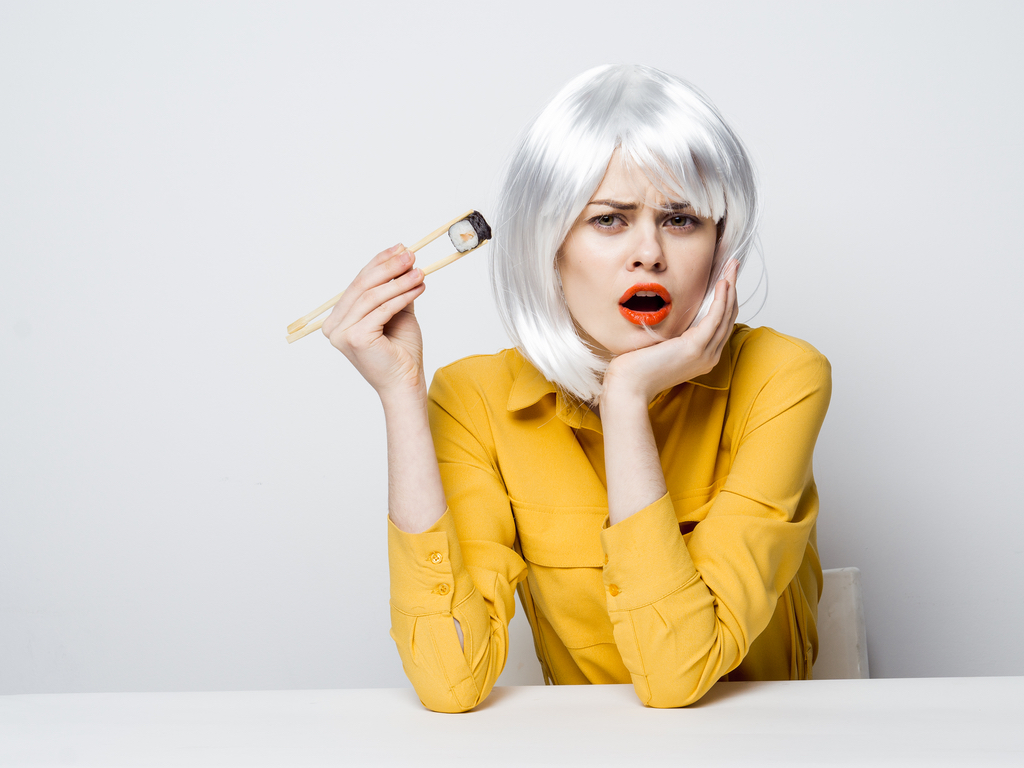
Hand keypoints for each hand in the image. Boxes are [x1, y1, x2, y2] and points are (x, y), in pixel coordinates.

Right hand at [321, 243, 426, 397]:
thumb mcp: (397, 313)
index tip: (399, 247)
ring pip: (373, 296)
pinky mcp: (356, 338)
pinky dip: (402, 296)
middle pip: (363, 286)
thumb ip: (394, 290)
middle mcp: (334, 326)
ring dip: (399, 281)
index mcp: (338, 319)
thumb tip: (402, 258)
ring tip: (420, 272)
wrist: (405, 383)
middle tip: (410, 254)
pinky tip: (418, 288)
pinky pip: (382, 310)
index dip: (379, 262)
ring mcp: (342, 334)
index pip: (359, 283)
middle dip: (389, 267)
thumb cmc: (400, 352)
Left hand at [602, 260, 738, 405]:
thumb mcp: (661, 346)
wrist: (629, 386)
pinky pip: (715, 319)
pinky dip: (721, 299)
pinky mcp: (695, 348)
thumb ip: (673, 333)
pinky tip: (722, 284)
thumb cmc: (638, 368)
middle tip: (733, 265)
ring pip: (725, 315)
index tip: (725, 277)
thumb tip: (673, 313)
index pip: (721, 323)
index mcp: (702, 356)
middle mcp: (709, 356)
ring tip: (731, 267)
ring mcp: (705, 354)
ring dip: (730, 288)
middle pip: (728, 316)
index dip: (726, 299)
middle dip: (732, 288)